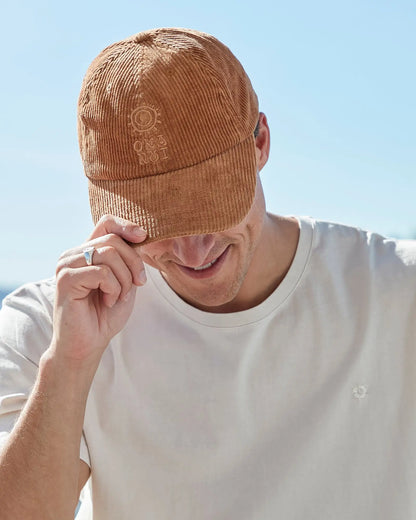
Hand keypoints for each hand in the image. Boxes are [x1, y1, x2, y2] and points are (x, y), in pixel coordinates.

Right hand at [51, 215, 146, 366]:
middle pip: (114, 240)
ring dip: (124, 279)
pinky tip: (108, 301)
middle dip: (134, 263)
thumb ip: (128, 260)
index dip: (127, 225)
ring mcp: (67, 265)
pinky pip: (102, 272)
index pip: (106, 222)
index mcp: (87, 252)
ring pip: (110, 254)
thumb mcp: (125, 281)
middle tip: (138, 284)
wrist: (87, 345)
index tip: (143, 236)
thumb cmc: (105, 315)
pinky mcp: (66, 279)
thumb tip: (141, 235)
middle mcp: (74, 254)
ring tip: (118, 297)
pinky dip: (114, 288)